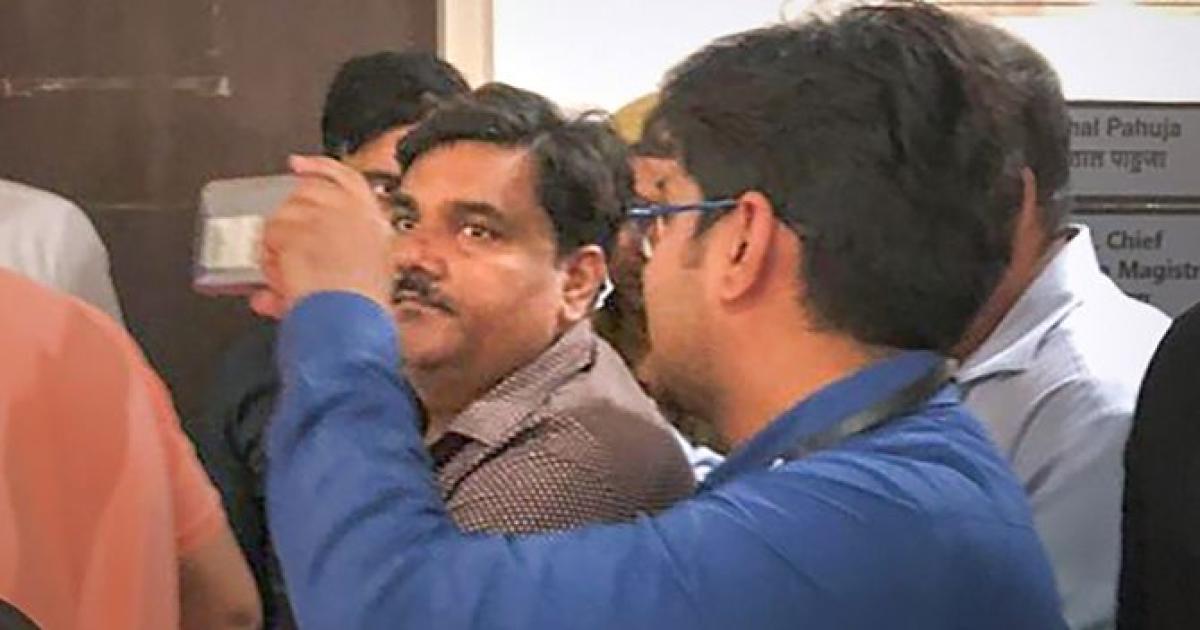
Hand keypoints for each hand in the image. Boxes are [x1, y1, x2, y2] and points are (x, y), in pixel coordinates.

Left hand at [250, 155, 392, 317]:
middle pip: (307, 192)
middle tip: (280, 237)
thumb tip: (304, 268)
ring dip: (277, 246)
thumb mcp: (364, 283)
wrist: (351, 326)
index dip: (320, 167)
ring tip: (285, 276)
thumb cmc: (362, 313)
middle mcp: (351, 213)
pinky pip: (270, 236)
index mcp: (374, 224)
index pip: (348, 179)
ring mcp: (322, 219)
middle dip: (289, 213)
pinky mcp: (297, 231)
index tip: (297, 165)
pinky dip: (269, 257)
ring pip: (283, 218)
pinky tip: (278, 277)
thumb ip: (338, 266)